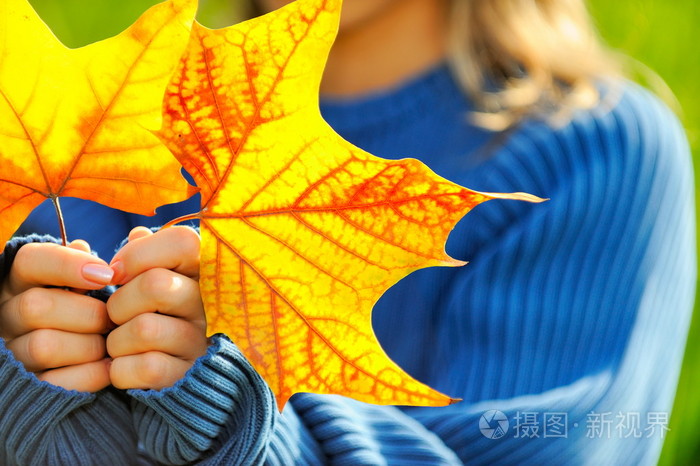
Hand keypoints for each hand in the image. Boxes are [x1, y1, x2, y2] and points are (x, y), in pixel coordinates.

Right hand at [0, 240, 113, 391]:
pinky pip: (57, 382)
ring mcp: (14, 353)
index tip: (107, 275)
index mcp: (20, 282)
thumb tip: (82, 246)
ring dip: (90, 345)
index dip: (68, 265)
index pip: (30, 261)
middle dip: (88, 313)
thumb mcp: (87, 283)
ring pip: (43, 346)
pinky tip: (109, 366)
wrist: (90, 359)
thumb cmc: (91, 308)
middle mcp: (7, 315)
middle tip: (114, 318)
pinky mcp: (30, 387)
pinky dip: (91, 374)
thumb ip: (87, 264)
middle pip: (35, 306)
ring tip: (111, 343)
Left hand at [106, 226, 206, 389]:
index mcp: (205, 271)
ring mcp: (202, 340)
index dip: (138, 254)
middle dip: (119, 302)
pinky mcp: (189, 375)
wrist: (172, 374)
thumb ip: (145, 253)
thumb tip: (136, 234)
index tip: (116, 273)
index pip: (183, 242)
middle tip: (115, 315)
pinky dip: (122, 370)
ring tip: (120, 344)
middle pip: (155, 284)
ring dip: (116, 340)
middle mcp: (211, 303)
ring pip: (144, 329)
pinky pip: (146, 367)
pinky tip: (125, 367)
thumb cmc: (155, 314)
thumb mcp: (153, 277)